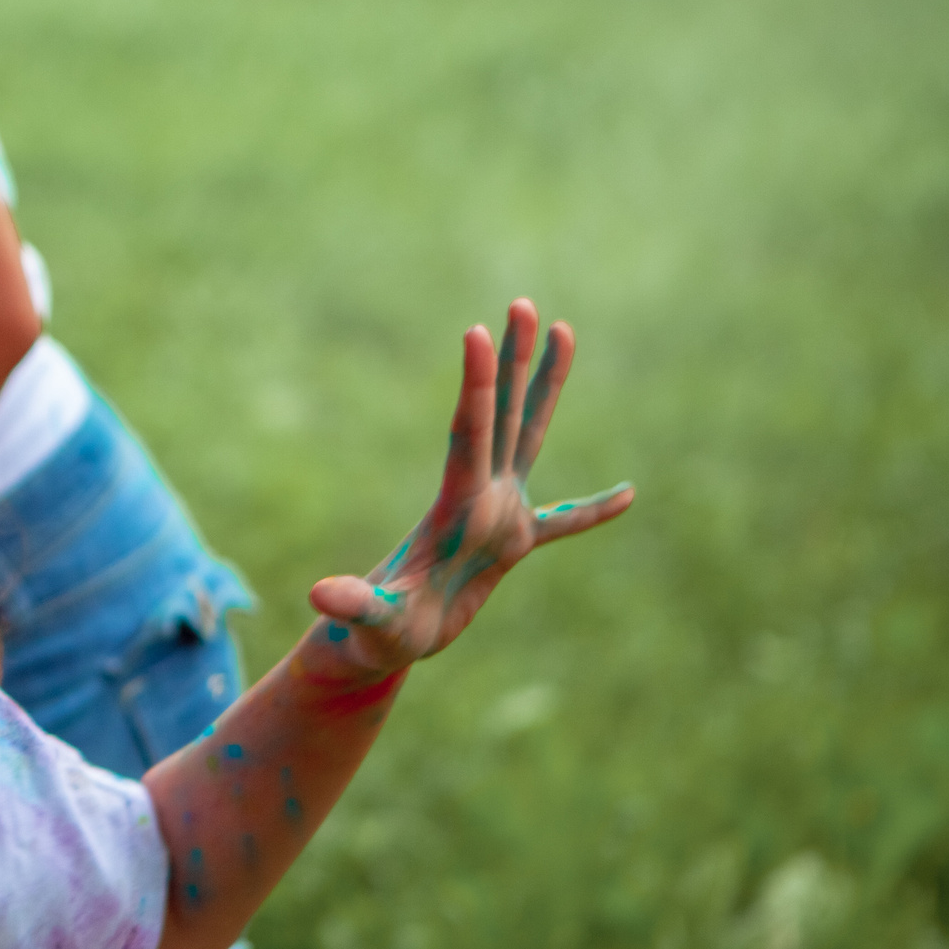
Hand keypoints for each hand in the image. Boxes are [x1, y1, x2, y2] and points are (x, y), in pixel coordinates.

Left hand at [308, 298, 631, 674]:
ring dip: (546, 387)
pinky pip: (561, 523)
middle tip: (522, 303)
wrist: (379, 645)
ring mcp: (495, 516)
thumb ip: (354, 605)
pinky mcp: (509, 546)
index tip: (476, 332)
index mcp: (453, 507)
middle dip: (513, 361)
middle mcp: (476, 498)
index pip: (468, 433)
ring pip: (528, 438)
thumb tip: (320, 595)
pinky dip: (590, 511)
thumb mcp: (368, 621)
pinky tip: (627, 496)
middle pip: (503, 415)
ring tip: (564, 332)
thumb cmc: (373, 636)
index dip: (476, 385)